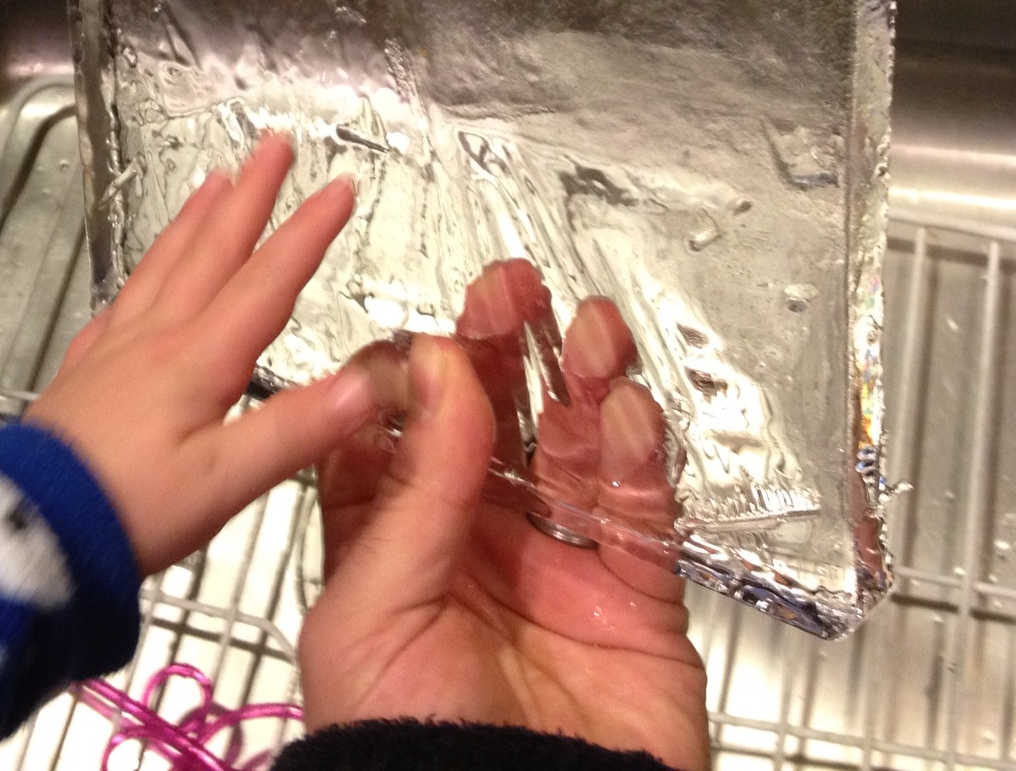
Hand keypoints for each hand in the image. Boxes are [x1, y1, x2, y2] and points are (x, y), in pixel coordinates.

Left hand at [26, 135, 375, 573]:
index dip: (307, 232)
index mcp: (200, 359)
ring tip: (214, 181)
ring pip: (163, 266)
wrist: (23, 534)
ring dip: (195, 219)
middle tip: (274, 144)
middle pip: (211, 251)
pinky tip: (142, 278)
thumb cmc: (129, 511)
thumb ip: (298, 430)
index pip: (267, 282)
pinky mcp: (81, 376)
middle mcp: (157, 339)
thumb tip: (371, 381)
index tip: (341, 185)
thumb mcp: (225, 481)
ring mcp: (113, 352)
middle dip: (248, 196)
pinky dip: (144, 273)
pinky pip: (120, 304)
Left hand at [298, 263, 709, 770]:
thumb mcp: (371, 609)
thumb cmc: (403, 750)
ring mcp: (560, 570)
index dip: (418, 376)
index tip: (430, 332)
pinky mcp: (636, 599)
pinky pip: (644, 511)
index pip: (407, 437)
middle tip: (510, 290)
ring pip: (577, 451)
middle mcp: (478, 550)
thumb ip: (414, 487)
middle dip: (505, 352)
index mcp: (395, 552)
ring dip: (583, 381)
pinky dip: (641, 454)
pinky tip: (627, 408)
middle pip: (497, 426)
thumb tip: (437, 365)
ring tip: (585, 328)